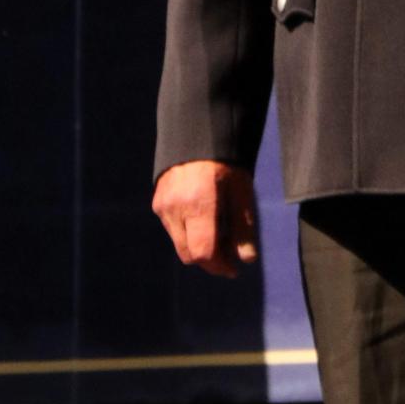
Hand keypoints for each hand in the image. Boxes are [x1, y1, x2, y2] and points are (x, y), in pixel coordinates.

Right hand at [152, 160, 258, 277]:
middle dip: (210, 260)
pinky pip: (172, 229)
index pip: (203, 252)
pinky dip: (188, 233)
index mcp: (199, 204)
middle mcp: (176, 208)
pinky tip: (204, 221)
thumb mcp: (242, 192)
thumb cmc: (227, 162)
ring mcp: (163, 206)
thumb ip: (243, 227)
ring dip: (198, 247)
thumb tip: (247, 259)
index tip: (234, 269)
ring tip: (219, 234)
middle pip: (189, 254)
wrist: (199, 134)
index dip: (219, 266)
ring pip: (179, 243)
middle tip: (230, 254)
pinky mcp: (157, 202)